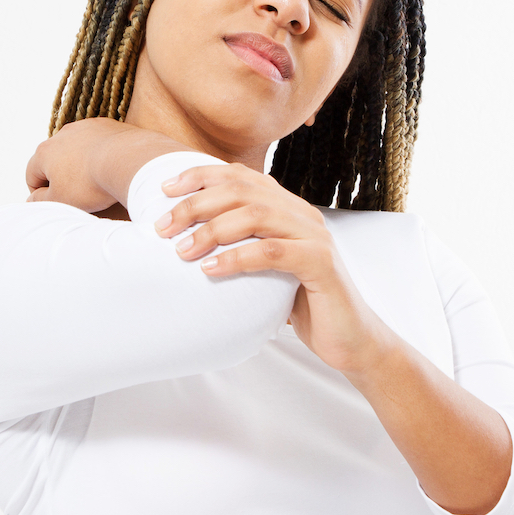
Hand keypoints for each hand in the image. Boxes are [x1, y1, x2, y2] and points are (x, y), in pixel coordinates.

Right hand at [26, 118, 190, 211]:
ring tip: (95, 179)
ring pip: (76, 148)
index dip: (40, 193)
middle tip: (76, 194)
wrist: (128, 161)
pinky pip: (98, 141)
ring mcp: (85, 127)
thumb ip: (42, 200)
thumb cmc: (91, 183)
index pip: (32, 174)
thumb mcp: (61, 201)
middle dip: (61, 176)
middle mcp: (62, 134)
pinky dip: (100, 153)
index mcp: (44, 152)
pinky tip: (110, 166)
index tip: (55, 203)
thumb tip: (32, 199)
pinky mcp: (107, 125)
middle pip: (54, 159)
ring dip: (80, 163)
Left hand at [155, 162, 391, 374]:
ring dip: (211, 230)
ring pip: (255, 215)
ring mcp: (313, 236)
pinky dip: (237, 258)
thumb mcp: (268, 269)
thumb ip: (243, 246)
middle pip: (242, 190)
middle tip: (163, 227)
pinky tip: (210, 270)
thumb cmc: (303, 304)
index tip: (165, 190)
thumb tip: (191, 239)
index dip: (200, 176)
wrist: (350, 338)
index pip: (240, 176)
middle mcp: (301, 214)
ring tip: (182, 250)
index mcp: (288, 208)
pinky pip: (272, 252)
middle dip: (196, 204)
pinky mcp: (320, 263)